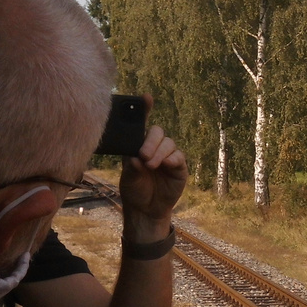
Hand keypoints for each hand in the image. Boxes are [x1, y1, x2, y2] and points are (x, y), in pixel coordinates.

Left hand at [119, 99, 187, 241]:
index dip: (145, 109)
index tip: (146, 97)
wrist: (146, 209)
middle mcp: (155, 147)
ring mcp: (168, 156)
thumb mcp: (128, 177)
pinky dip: (172, 159)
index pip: (142, 124)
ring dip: (159, 152)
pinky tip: (165, 165)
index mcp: (139, 145)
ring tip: (150, 165)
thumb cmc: (134, 190)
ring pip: (168, 143)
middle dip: (151, 141)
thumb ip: (131, 166)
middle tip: (143, 155)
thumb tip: (136, 157)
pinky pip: (178, 157)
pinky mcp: (179, 167)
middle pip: (158, 132)